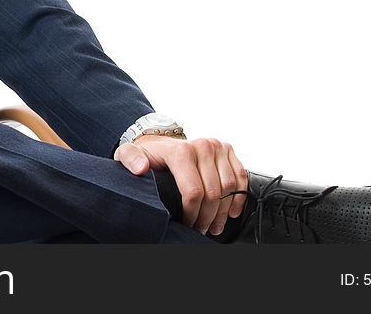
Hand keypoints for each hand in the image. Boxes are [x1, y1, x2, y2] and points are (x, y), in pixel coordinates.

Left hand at [113, 134, 247, 235]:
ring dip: (223, 212)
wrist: (160, 141)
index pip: (194, 192)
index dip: (192, 214)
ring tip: (213, 225)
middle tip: (200, 229)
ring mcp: (217, 146)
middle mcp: (202, 145)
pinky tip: (230, 212)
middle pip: (213, 193)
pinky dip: (239, 197)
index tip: (187, 225)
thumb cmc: (147, 153)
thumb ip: (130, 159)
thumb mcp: (130, 154)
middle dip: (207, 217)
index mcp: (181, 150)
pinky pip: (241, 177)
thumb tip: (141, 168)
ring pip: (229, 188)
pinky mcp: (227, 150)